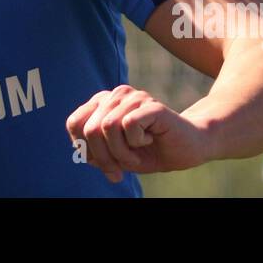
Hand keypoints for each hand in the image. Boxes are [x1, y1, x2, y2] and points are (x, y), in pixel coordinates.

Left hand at [66, 85, 212, 181]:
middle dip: (104, 157)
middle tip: (122, 167)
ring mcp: (134, 97)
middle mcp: (116, 95)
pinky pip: (128, 125)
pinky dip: (135, 143)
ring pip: (107, 127)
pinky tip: (150, 139)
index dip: (85, 149)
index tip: (104, 163)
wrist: (187, 149)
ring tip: (137, 153)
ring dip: (121, 152)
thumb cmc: (150, 152)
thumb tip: (81, 151)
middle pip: (90, 129)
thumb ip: (94, 151)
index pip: (75, 123)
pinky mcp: (151, 105)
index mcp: (103, 103)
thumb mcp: (116, 156)